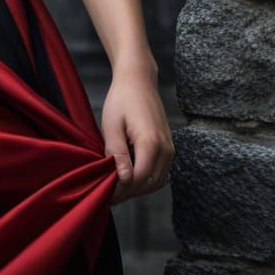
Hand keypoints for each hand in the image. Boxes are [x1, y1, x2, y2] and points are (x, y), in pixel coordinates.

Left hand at [101, 52, 174, 205]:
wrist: (139, 81)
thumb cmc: (121, 100)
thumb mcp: (112, 125)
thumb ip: (117, 152)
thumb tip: (124, 179)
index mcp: (151, 143)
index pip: (138, 179)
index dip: (121, 190)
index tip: (103, 193)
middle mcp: (166, 149)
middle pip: (148, 184)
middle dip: (127, 191)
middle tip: (106, 192)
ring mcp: (170, 150)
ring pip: (156, 182)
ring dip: (137, 187)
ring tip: (115, 184)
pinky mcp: (169, 149)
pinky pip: (160, 173)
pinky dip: (145, 179)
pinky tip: (128, 174)